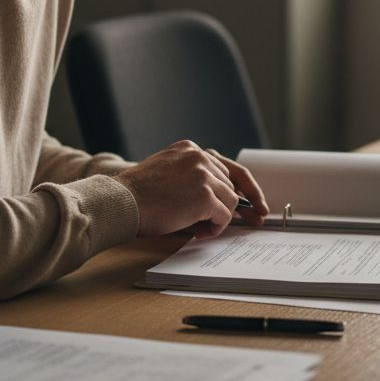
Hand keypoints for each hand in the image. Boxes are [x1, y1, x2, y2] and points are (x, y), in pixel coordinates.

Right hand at [114, 140, 269, 237]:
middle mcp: (199, 156)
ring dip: (219, 218)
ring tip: (199, 227)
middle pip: (233, 184)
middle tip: (255, 221)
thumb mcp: (168, 175)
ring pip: (231, 201)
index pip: (228, 166)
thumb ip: (194, 179)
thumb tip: (226, 204)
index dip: (247, 187)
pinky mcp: (204, 195)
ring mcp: (203, 174)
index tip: (258, 203)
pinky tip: (199, 231)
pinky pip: (224, 216)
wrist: (121, 202)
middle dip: (241, 205)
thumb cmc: (138, 196)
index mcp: (190, 149)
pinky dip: (215, 227)